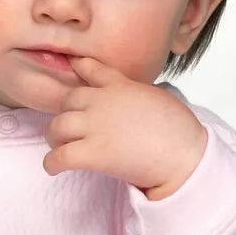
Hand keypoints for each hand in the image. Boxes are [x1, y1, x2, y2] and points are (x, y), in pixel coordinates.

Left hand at [42, 56, 207, 200]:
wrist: (184, 154)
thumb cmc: (178, 128)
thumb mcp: (154, 97)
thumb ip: (133, 93)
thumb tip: (126, 102)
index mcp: (120, 86)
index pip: (91, 69)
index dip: (78, 68)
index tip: (71, 68)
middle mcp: (102, 102)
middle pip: (67, 100)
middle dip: (65, 113)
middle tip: (68, 126)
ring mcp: (95, 127)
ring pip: (57, 126)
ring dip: (54, 137)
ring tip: (58, 145)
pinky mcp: (93, 153)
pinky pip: (59, 156)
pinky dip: (51, 163)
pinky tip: (53, 167)